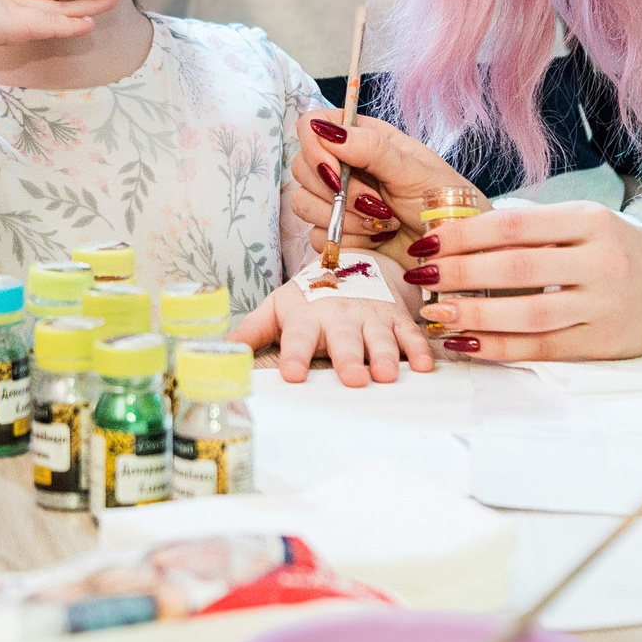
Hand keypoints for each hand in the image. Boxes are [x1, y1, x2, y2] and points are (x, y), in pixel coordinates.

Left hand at [231, 275, 434, 387]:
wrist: (351, 263)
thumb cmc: (310, 296)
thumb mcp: (278, 308)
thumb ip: (250, 331)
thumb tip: (217, 350)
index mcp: (307, 315)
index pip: (298, 337)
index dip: (295, 355)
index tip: (293, 375)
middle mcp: (340, 316)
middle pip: (344, 339)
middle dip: (348, 358)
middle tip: (353, 378)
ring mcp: (370, 317)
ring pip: (379, 337)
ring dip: (384, 355)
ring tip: (385, 375)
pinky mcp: (395, 319)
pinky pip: (409, 334)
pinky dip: (418, 349)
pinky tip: (423, 366)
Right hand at [284, 111, 459, 249]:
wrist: (453, 251)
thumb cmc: (444, 203)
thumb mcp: (415, 171)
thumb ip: (372, 149)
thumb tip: (327, 130)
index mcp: (364, 139)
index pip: (312, 126)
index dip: (314, 148)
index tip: (336, 172)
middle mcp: (346, 166)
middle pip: (302, 167)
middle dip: (336, 193)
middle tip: (375, 204)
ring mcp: (339, 201)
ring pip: (303, 204)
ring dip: (345, 219)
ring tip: (383, 223)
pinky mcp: (338, 233)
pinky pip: (317, 237)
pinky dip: (348, 241)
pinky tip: (376, 240)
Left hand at [408, 201, 641, 359]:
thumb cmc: (622, 251)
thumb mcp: (587, 223)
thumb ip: (535, 227)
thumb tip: (459, 232)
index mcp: (590, 222)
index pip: (515, 227)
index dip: (464, 235)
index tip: (427, 241)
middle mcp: (600, 262)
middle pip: (517, 270)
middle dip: (460, 273)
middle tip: (421, 276)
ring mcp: (603, 306)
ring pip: (528, 315)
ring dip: (473, 317)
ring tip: (435, 315)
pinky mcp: (601, 343)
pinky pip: (541, 348)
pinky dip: (499, 348)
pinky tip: (466, 345)